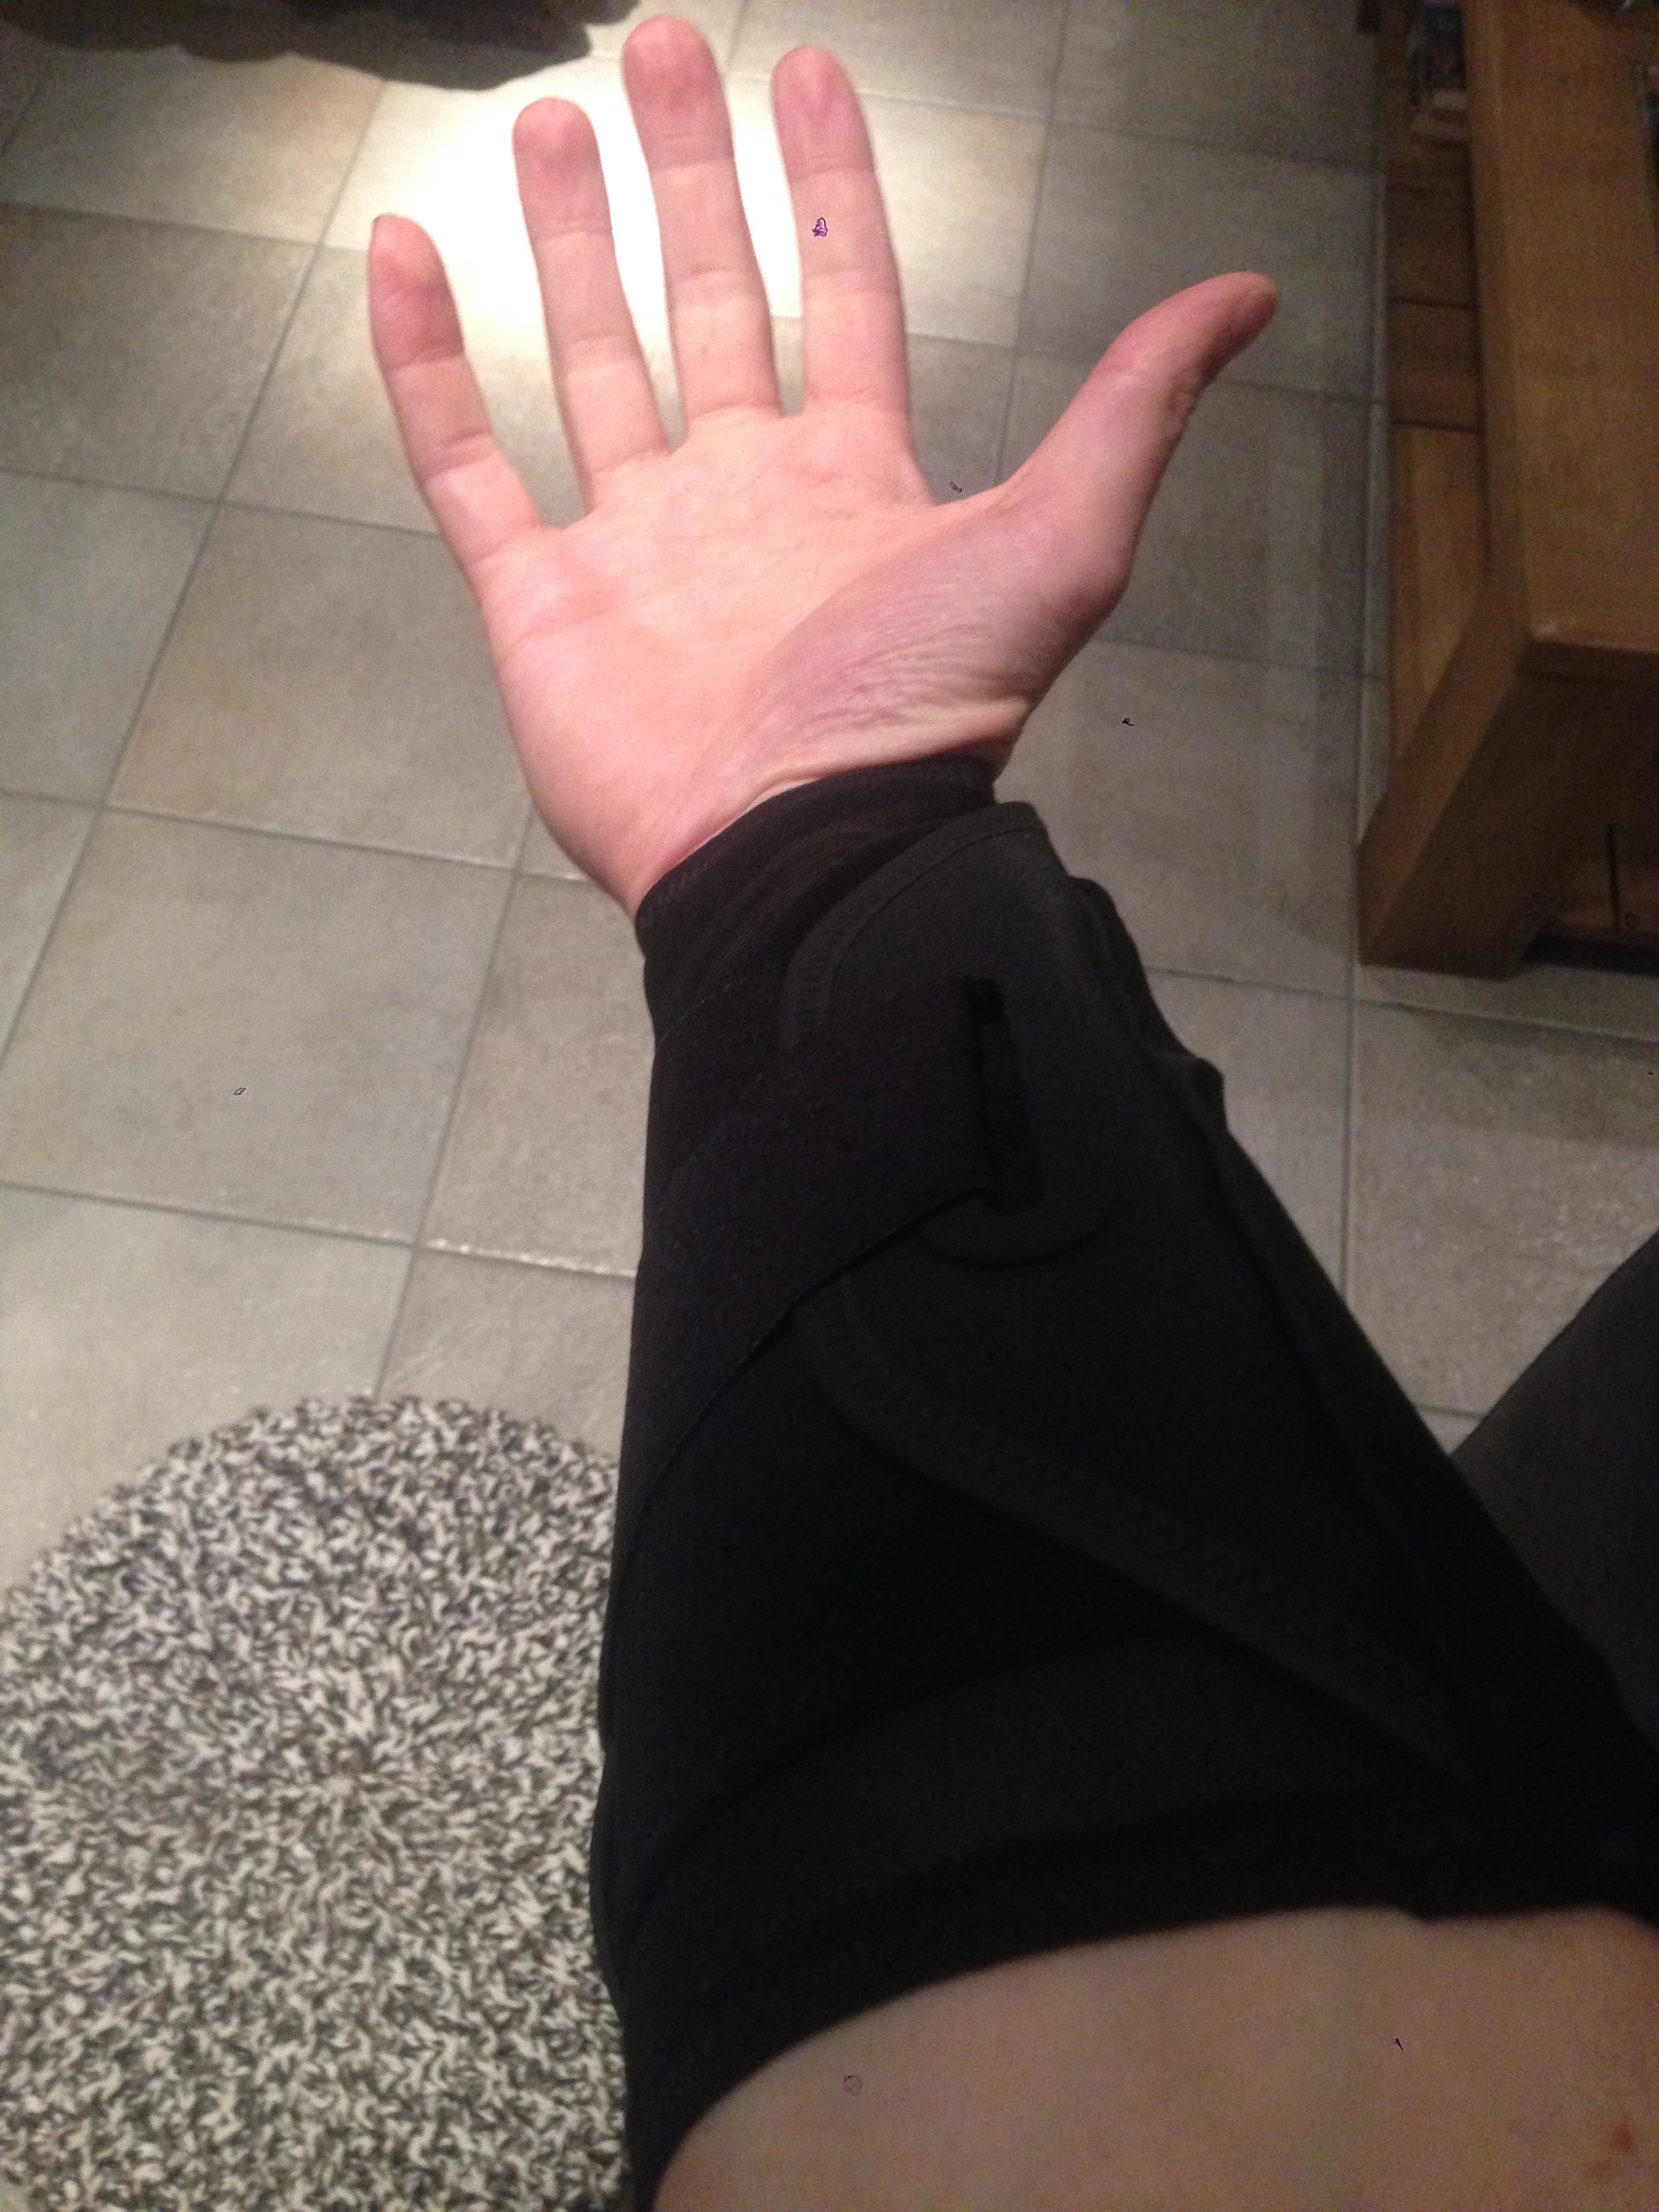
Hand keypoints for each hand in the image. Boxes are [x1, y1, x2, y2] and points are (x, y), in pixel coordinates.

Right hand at [368, 14, 1276, 919]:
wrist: (801, 847)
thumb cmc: (922, 703)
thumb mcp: (1059, 543)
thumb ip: (1131, 412)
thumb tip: (1248, 292)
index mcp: (852, 478)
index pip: (842, 294)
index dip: (829, 185)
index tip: (808, 69)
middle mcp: (739, 497)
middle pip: (709, 303)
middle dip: (687, 177)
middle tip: (657, 47)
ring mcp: (631, 547)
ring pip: (588, 361)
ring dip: (569, 242)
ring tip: (549, 120)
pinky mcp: (536, 600)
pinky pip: (463, 461)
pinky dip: (425, 363)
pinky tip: (403, 249)